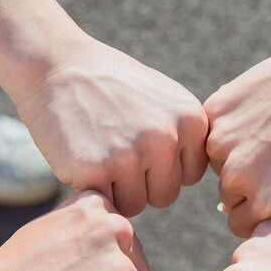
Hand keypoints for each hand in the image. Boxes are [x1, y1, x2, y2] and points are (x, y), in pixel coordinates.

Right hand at [16, 34, 207, 216]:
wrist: (57, 65)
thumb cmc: (111, 83)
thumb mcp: (165, 96)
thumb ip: (187, 131)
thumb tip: (213, 168)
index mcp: (191, 120)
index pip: (190, 175)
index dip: (163, 166)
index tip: (140, 143)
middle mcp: (166, 139)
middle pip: (165, 195)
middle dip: (142, 183)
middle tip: (115, 151)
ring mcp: (130, 155)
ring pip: (136, 205)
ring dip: (116, 190)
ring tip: (99, 153)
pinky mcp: (94, 169)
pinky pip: (105, 204)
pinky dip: (92, 190)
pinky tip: (82, 158)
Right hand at [204, 45, 270, 237]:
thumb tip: (227, 210)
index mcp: (265, 204)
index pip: (238, 224)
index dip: (254, 209)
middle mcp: (237, 178)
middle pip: (227, 194)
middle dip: (245, 181)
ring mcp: (221, 143)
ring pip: (216, 161)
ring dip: (234, 152)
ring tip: (269, 128)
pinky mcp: (213, 112)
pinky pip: (211, 130)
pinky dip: (227, 124)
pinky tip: (257, 110)